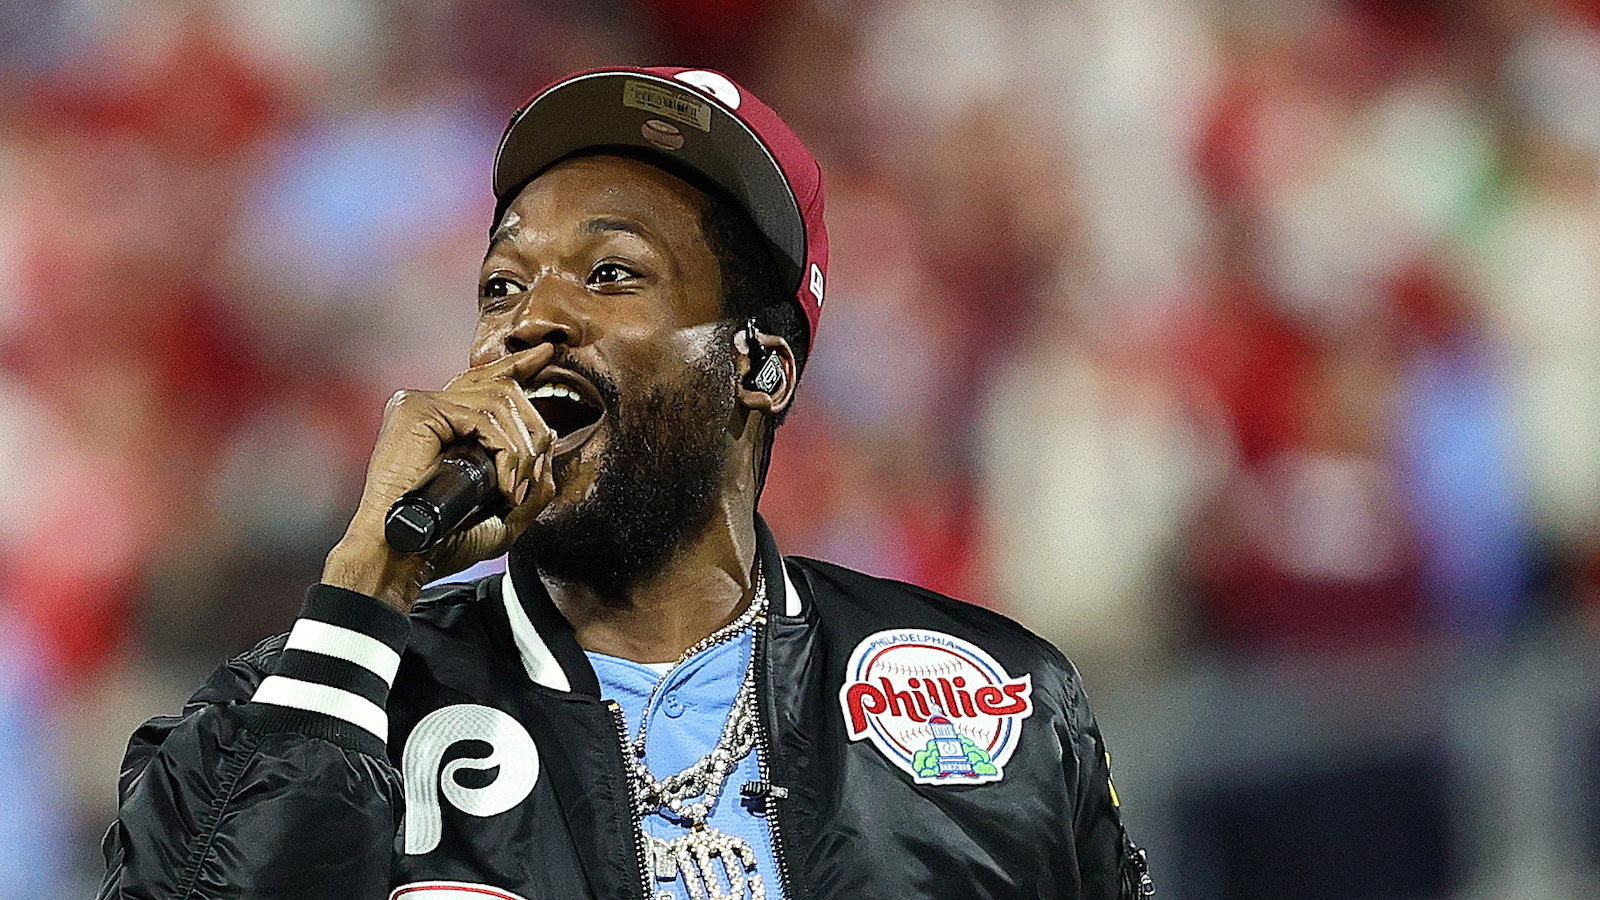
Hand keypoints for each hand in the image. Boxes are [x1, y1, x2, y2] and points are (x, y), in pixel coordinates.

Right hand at [322, 344, 557, 610]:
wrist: (403, 556)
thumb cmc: (443, 542)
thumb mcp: (501, 516)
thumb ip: (530, 484)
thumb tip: (552, 447)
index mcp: (442, 421)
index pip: (486, 380)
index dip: (520, 365)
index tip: (548, 356)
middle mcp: (429, 405)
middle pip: (504, 389)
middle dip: (533, 430)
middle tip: (533, 473)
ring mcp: (420, 403)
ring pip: (500, 401)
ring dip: (522, 449)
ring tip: (516, 489)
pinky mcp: (416, 409)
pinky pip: (483, 416)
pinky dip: (506, 451)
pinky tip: (505, 484)